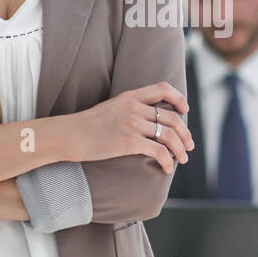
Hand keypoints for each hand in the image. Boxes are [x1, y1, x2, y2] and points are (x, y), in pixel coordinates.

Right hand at [66, 81, 193, 174]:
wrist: (68, 135)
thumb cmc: (86, 127)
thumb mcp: (110, 109)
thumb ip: (128, 110)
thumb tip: (145, 123)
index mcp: (130, 96)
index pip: (163, 88)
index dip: (178, 98)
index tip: (185, 110)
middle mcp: (134, 107)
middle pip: (171, 117)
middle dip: (185, 133)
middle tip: (189, 146)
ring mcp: (132, 124)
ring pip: (168, 135)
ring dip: (180, 149)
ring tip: (183, 159)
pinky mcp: (129, 142)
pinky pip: (159, 151)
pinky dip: (168, 160)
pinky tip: (167, 168)